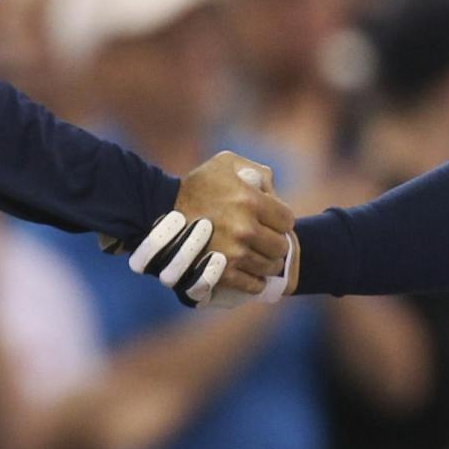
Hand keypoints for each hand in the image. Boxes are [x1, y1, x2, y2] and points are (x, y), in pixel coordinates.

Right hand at [108, 154, 294, 306]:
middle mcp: (245, 228)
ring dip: (267, 262)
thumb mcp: (227, 164)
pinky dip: (256, 282)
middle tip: (266, 240)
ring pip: (269, 266)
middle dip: (275, 242)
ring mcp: (233, 253)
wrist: (161, 210)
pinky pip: (252, 285)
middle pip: (281, 246)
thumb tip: (274, 192)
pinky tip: (251, 273)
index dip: (281, 220)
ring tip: (258, 256)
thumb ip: (257, 172)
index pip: (287, 220)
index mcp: (250, 200)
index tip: (272, 220)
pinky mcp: (221, 273)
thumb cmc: (198, 185)